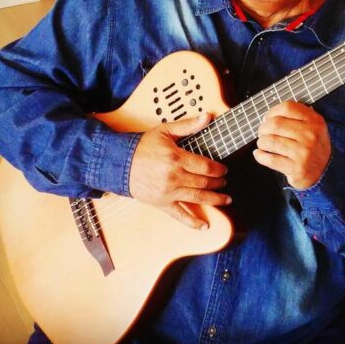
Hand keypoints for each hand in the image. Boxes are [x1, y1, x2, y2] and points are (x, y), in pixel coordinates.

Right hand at [129, 114, 229, 228]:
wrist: (119, 163)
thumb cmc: (142, 147)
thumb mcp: (165, 131)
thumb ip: (188, 125)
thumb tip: (207, 117)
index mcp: (176, 159)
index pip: (205, 166)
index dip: (218, 169)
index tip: (224, 169)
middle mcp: (173, 177)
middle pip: (204, 182)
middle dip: (218, 182)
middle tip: (224, 181)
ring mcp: (168, 192)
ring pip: (197, 198)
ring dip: (215, 199)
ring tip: (225, 199)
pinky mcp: (161, 203)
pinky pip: (180, 215)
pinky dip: (193, 222)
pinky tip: (205, 226)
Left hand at [254, 101, 330, 189]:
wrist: (325, 171)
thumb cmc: (312, 147)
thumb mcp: (313, 127)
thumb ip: (296, 117)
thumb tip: (267, 118)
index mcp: (315, 121)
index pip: (287, 108)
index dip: (272, 112)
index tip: (267, 118)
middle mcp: (311, 135)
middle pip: (276, 124)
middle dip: (263, 128)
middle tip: (262, 133)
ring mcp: (304, 152)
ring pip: (271, 141)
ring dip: (261, 142)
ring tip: (263, 144)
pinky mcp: (297, 168)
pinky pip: (271, 159)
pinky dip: (260, 156)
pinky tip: (260, 154)